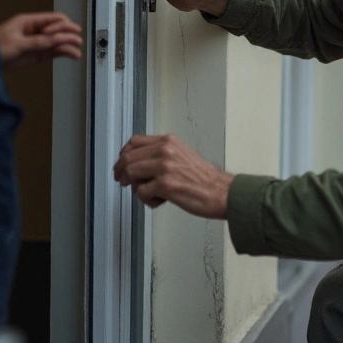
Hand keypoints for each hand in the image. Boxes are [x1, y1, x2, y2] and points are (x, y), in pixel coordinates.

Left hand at [0, 12, 82, 69]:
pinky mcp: (37, 54)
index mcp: (28, 21)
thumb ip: (36, 42)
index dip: (60, 26)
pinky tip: (72, 54)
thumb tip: (54, 39)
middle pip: (59, 28)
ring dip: (69, 44)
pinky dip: (64, 52)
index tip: (59, 35)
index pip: (53, 18)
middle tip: (75, 40)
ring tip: (76, 50)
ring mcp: (37, 42)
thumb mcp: (15, 43)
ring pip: (58, 41)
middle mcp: (36, 30)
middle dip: (68, 33)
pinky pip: (54, 51)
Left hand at [113, 134, 233, 217]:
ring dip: (134, 187)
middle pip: (127, 157)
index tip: (121, 164)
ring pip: (130, 174)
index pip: (134, 142)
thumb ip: (162, 154)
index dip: (123, 154)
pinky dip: (147, 200)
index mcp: (169, 141)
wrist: (221, 192)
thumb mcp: (182, 155)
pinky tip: (160, 200)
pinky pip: (141, 192)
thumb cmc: (205, 179)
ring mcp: (164, 167)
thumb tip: (139, 162)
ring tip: (147, 193)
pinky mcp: (165, 185)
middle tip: (122, 181)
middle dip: (121, 172)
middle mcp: (165, 150)